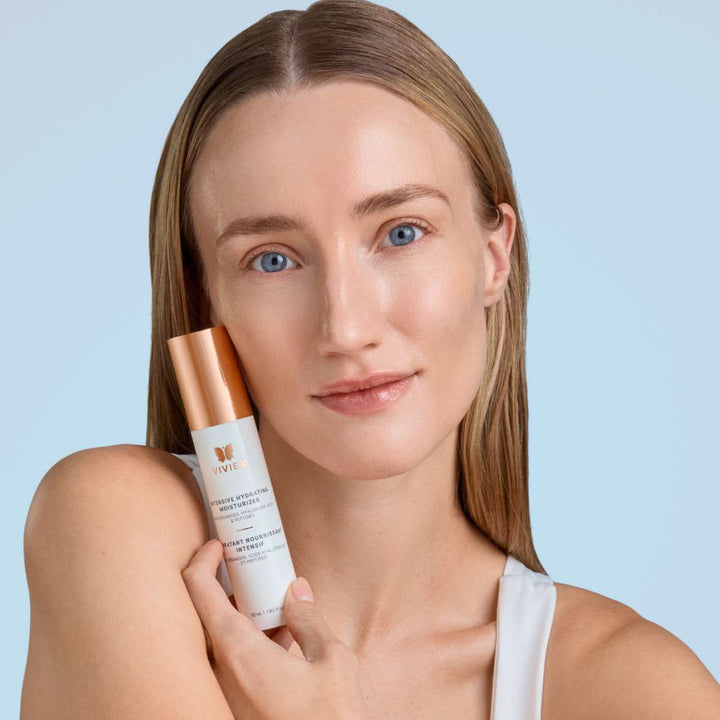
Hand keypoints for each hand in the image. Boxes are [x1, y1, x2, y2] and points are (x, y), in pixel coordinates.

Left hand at [181, 539, 370, 719]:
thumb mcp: (332, 660)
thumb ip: (310, 619)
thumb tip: (296, 589)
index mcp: (237, 651)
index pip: (198, 590)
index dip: (202, 559)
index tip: (218, 544)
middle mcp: (221, 671)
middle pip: (204, 613)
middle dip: (224, 584)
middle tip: (248, 566)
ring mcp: (225, 691)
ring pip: (219, 638)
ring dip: (240, 613)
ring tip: (272, 599)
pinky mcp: (236, 705)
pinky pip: (232, 661)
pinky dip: (249, 640)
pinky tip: (281, 637)